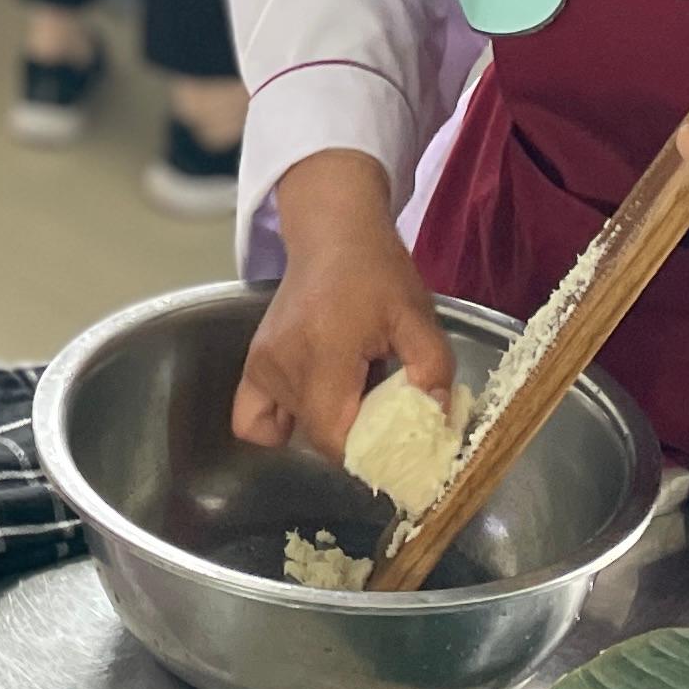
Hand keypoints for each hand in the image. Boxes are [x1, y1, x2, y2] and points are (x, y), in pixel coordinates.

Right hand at [230, 152, 456, 457]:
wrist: (332, 235)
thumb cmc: (378, 273)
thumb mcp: (418, 315)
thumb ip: (433, 368)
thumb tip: (435, 419)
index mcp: (325, 353)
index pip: (335, 437)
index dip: (368, 452)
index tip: (398, 439)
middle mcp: (284, 365)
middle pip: (318, 436)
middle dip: (356, 438)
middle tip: (384, 409)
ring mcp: (262, 366)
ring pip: (296, 428)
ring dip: (330, 423)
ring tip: (353, 389)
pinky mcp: (253, 364)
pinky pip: (252, 419)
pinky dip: (279, 424)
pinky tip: (309, 406)